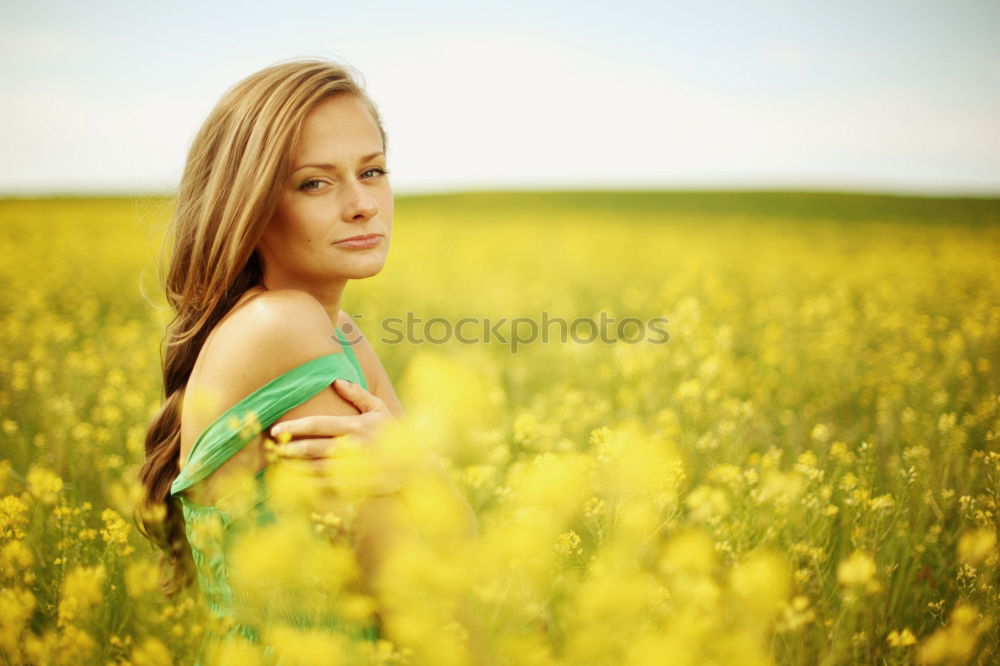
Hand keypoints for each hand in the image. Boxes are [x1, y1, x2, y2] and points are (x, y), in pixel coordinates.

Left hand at [268, 378, 411, 495]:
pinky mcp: (358, 486)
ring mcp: (356, 469)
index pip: (319, 424)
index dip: (295, 427)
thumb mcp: (380, 409)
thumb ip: (358, 395)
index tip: (277, 428)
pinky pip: (328, 486)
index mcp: (357, 426)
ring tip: (281, 463)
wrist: (416, 465)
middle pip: (313, 448)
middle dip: (289, 448)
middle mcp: (355, 447)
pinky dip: (310, 483)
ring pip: (317, 469)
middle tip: (273, 448)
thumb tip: (336, 381)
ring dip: (296, 467)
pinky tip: (298, 480)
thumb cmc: (394, 433)